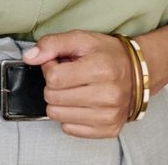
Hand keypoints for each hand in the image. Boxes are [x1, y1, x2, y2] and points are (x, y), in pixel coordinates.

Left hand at [21, 30, 135, 138]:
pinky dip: (70, 117)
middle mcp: (107, 95)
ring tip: (74, 90)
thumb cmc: (108, 55)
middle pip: (53, 98)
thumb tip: (29, 57)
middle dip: (53, 86)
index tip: (59, 64)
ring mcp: (109, 115)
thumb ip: (51, 44)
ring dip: (60, 102)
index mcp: (100, 70)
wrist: (138, 72)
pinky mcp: (109, 129)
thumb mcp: (80, 39)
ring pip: (58, 115)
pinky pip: (70, 129)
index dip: (50, 68)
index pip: (53, 78)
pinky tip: (81, 104)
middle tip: (68, 77)